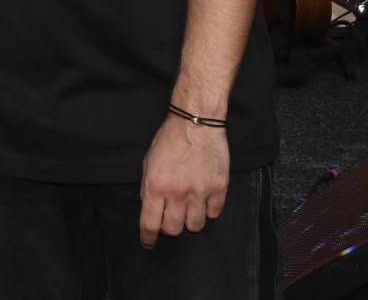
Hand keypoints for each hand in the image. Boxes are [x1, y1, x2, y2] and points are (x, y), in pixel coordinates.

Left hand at [138, 112, 228, 247]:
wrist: (196, 123)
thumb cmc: (169, 141)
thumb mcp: (148, 163)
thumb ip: (148, 188)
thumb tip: (151, 209)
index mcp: (155, 186)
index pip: (150, 223)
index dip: (148, 238)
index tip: (148, 243)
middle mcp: (177, 193)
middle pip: (174, 230)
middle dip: (170, 228)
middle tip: (171, 218)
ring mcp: (200, 192)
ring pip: (196, 226)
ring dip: (190, 221)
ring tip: (189, 208)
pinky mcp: (219, 188)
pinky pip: (214, 213)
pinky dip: (208, 210)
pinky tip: (204, 199)